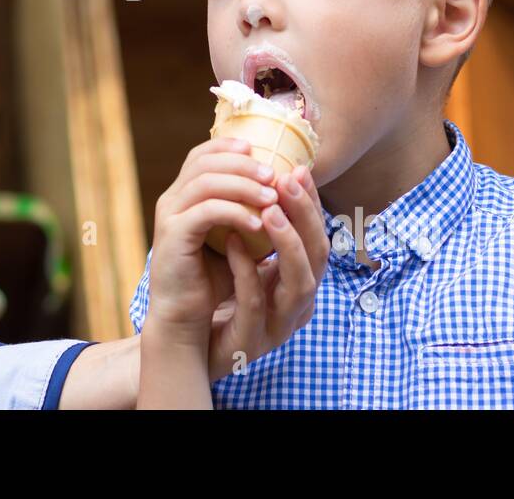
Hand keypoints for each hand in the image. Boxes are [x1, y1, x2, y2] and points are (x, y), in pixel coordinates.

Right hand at [144, 135, 281, 346]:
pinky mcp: (173, 235)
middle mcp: (171, 199)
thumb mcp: (235, 239)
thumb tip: (284, 192)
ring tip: (272, 197)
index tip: (262, 151)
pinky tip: (258, 223)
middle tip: (274, 174)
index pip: (202, 155)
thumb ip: (250, 214)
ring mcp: (170, 215)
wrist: (184, 316)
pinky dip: (236, 212)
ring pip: (206, 182)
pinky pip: (207, 211)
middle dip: (243, 164)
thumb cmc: (212, 279)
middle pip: (205, 161)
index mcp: (183, 195)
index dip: (230, 147)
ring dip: (244, 185)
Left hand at [205, 163, 329, 381]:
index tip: (299, 169)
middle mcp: (298, 305)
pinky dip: (247, 270)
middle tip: (286, 180)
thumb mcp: (250, 261)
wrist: (194, 345)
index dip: (313, 205)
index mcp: (300, 283)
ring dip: (286, 243)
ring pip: (300, 284)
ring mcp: (277, 326)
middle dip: (306, 216)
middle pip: (319, 258)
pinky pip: (255, 303)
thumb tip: (267, 177)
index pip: (319, 238)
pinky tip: (232, 242)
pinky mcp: (249, 340)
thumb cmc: (223, 297)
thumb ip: (263, 230)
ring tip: (268, 209)